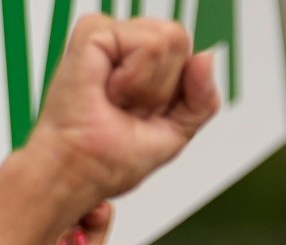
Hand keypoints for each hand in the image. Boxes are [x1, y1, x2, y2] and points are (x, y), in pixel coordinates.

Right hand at [28, 16, 220, 205]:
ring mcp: (110, 35)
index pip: (189, 53)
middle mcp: (126, 44)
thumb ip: (203, 98)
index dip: (178, 92)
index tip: (144, 115)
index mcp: (143, 62)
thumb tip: (207, 57)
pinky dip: (134, 79)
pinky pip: (148, 44)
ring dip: (148, 87)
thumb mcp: (177, 131)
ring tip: (117, 100)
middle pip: (181, 40)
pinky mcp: (95, 31)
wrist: (78, 171)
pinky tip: (108, 90)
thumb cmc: (110, 157)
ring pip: (169, 39)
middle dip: (164, 88)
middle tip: (130, 108)